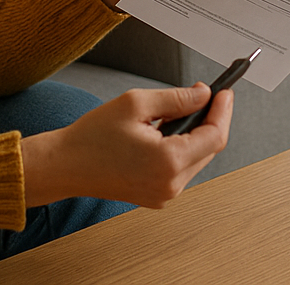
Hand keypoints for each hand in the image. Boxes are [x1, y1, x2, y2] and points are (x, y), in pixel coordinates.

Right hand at [20, 83, 232, 207]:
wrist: (65, 166)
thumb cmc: (92, 136)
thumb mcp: (136, 103)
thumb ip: (177, 98)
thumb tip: (203, 95)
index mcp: (168, 161)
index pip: (214, 136)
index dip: (222, 110)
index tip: (224, 92)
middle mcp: (170, 184)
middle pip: (209, 149)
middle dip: (210, 119)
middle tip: (203, 95)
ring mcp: (164, 195)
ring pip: (197, 159)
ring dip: (194, 134)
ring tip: (176, 112)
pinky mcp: (156, 197)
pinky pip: (181, 169)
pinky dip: (181, 148)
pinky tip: (166, 132)